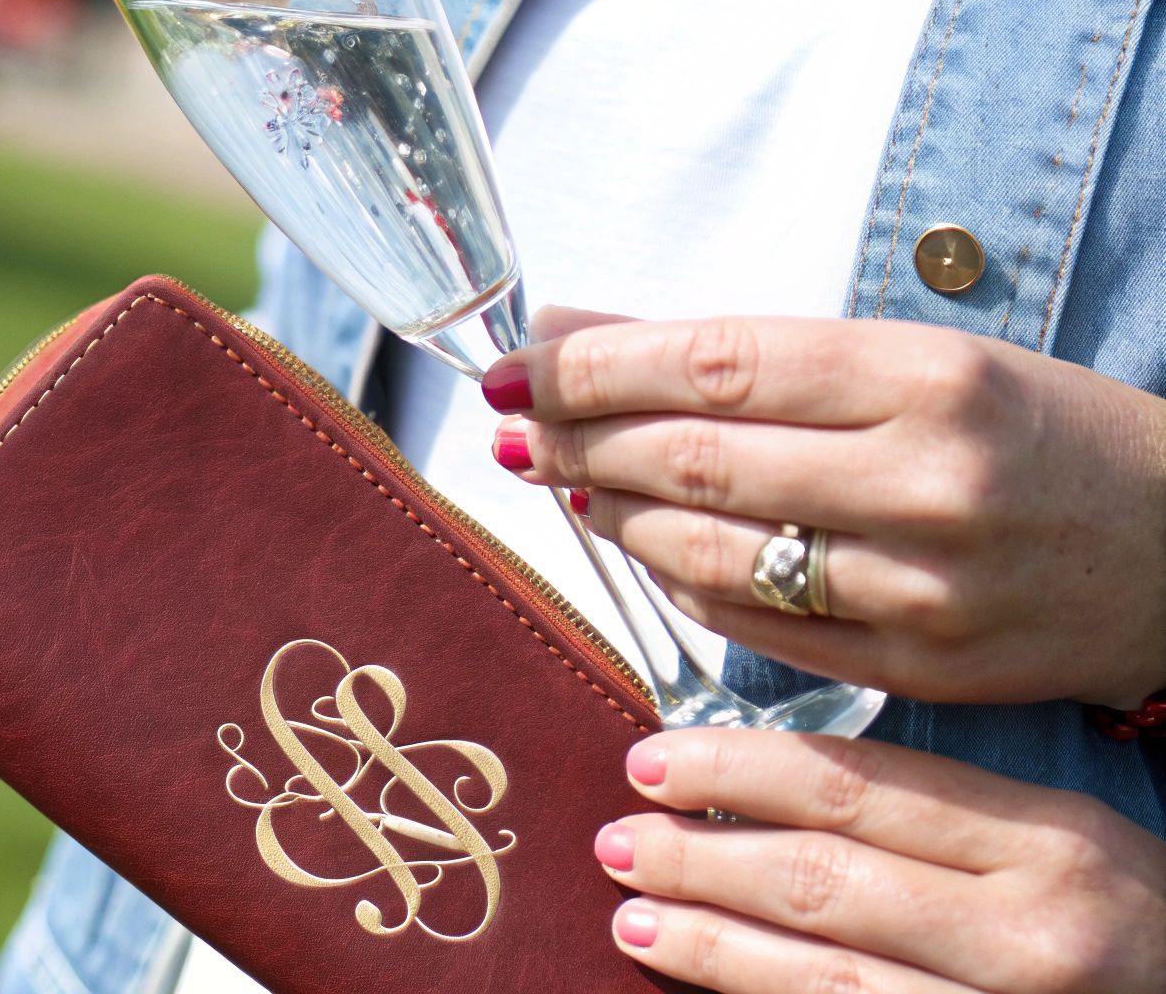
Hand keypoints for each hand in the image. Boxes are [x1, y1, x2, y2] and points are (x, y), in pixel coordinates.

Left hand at [482, 309, 1165, 706]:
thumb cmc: (1035, 430)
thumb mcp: (916, 356)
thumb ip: (748, 350)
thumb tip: (576, 329)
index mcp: (930, 378)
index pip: (713, 366)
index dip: (592, 368)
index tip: (517, 368)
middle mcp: (925, 483)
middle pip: (694, 462)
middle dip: (578, 443)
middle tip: (519, 430)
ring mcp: (921, 589)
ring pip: (709, 554)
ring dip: (614, 517)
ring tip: (570, 485)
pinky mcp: (916, 669)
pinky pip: (752, 630)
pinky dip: (679, 584)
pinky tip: (648, 548)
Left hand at [597, 728, 1165, 992]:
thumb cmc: (1123, 930)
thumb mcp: (1057, 846)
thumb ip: (937, 817)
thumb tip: (768, 792)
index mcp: (1048, 840)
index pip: (858, 783)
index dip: (736, 769)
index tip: (653, 762)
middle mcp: (1033, 931)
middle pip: (823, 877)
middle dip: (699, 855)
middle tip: (618, 839)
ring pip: (825, 976)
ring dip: (710, 943)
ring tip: (633, 918)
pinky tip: (704, 993)